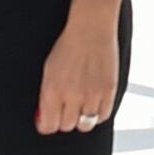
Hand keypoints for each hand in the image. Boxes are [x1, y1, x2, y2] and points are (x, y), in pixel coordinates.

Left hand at [37, 14, 121, 134]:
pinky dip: (98, 114)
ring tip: (81, 107)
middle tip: (65, 110)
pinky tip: (94, 104)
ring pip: (85, 125)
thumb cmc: (68, 45)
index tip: (48, 121)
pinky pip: (103, 116)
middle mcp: (72, 95)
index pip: (48, 126)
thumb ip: (47, 95)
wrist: (91, 28)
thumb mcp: (49, 70)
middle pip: (67, 126)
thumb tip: (45, 116)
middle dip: (64, 120)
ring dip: (81, 118)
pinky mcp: (109, 91)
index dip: (47, 125)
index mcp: (52, 90)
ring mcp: (92, 94)